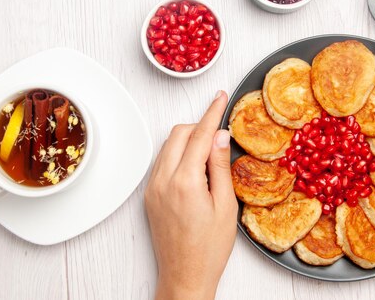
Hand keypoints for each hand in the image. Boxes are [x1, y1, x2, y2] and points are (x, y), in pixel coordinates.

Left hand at [145, 91, 237, 299]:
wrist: (185, 276)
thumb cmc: (209, 249)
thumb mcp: (225, 206)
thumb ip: (220, 166)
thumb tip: (220, 135)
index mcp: (185, 182)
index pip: (199, 135)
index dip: (212, 113)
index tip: (220, 97)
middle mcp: (163, 181)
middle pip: (179, 134)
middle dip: (199, 126)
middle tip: (219, 133)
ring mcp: (152, 188)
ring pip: (168, 146)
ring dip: (187, 139)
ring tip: (209, 152)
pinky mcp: (149, 196)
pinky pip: (162, 162)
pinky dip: (177, 154)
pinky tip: (194, 167)